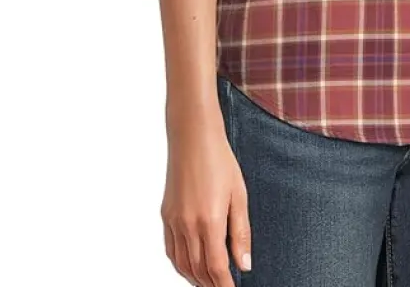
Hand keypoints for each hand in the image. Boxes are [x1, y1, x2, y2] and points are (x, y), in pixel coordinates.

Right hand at [160, 112, 251, 286]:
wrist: (193, 137)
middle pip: (198, 270)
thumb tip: (244, 265)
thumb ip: (240, 232)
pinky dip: (180, 265)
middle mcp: (187, 225)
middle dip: (211, 285)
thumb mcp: (239, 195)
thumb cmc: (220, 160)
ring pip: (182, 264)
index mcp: (209, 220)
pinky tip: (190, 266)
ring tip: (209, 283)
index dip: (224, 286)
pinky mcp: (166, 214)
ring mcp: (173, 221)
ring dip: (195, 279)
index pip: (216, 268)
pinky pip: (171, 250)